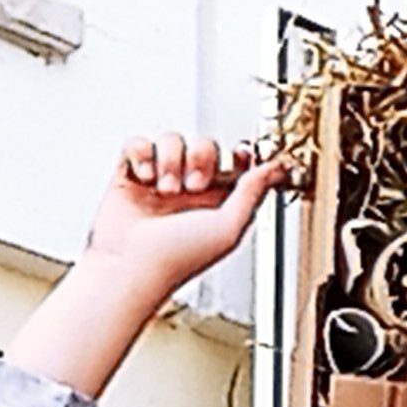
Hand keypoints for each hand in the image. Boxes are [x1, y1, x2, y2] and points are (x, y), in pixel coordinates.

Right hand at [85, 132, 289, 297]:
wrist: (130, 267)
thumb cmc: (177, 259)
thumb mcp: (229, 227)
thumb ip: (253, 193)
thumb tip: (277, 169)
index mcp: (217, 204)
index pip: (234, 164)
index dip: (239, 154)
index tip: (242, 152)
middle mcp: (189, 192)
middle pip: (204, 145)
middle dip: (201, 158)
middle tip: (194, 186)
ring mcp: (158, 182)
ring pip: (171, 140)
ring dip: (170, 159)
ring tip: (165, 189)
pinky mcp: (129, 176)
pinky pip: (138, 143)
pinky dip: (141, 154)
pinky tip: (144, 178)